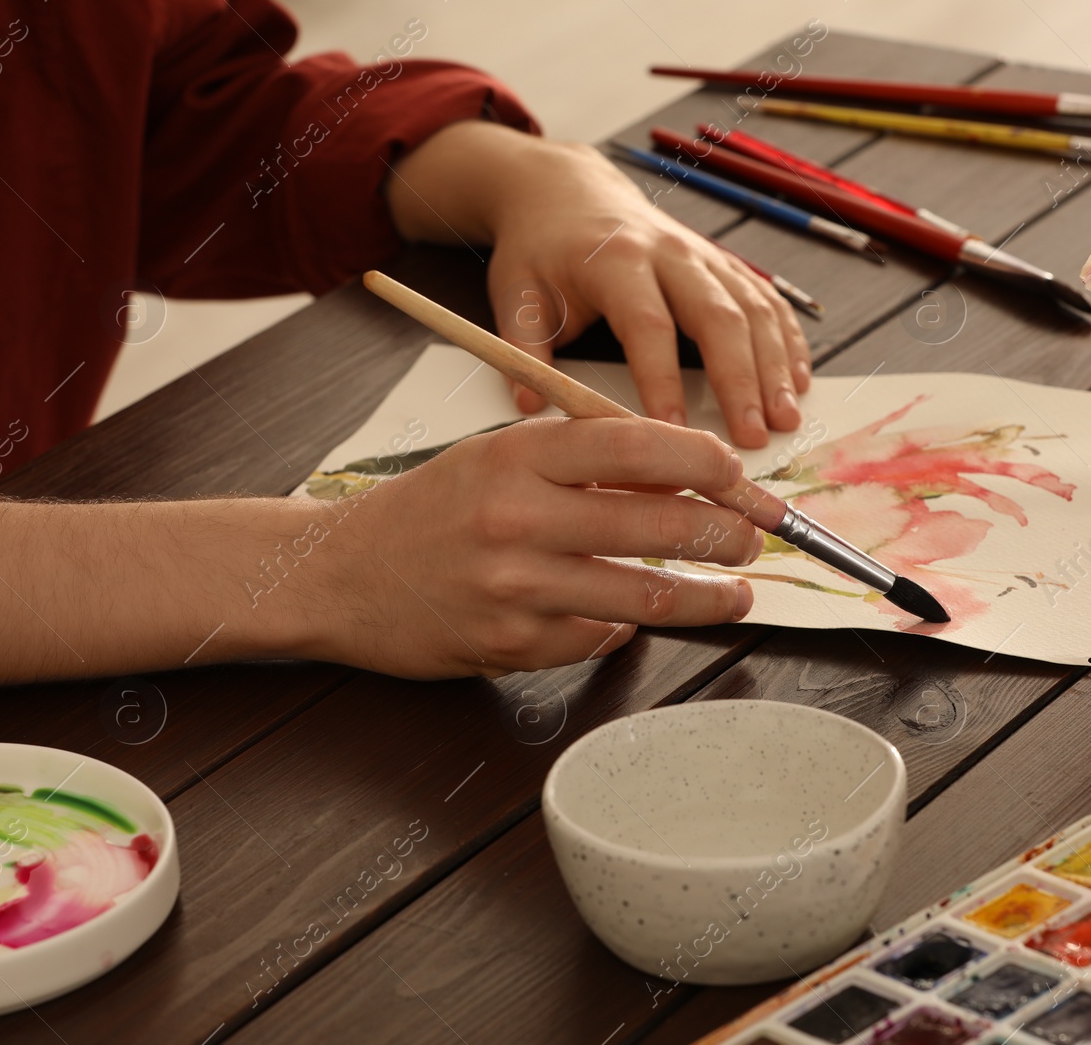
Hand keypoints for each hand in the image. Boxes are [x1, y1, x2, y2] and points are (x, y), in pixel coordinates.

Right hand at [326, 417, 758, 678]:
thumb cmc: (430, 510)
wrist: (337, 574)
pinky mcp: (511, 644)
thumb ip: (582, 463)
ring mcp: (516, 587)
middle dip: (726, 533)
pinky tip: (632, 618)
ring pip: (646, 596)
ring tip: (736, 592)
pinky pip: (599, 639)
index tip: (741, 479)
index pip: (642, 446)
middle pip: (660, 523)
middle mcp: (520, 517)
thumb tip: (683, 478)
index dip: (709, 463)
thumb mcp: (498, 458)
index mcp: (521, 454)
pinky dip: (626, 629)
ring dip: (707, 597)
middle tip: (753, 539)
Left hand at [386, 122, 811, 447]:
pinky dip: (787, 339)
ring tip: (787, 417)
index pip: (648, 325)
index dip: (663, 380)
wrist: (567, 190)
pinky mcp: (721, 262)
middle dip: (742, 379)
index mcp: (615, 260)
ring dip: (775, 364)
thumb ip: (525, 351)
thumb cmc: (540, 250)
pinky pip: (765, 298)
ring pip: (753, 307)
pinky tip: (797, 380)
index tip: (673, 433)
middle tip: (755, 436)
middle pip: (718, 316)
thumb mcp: (516, 294)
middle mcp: (668, 252)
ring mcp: (702, 255)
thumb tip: (531, 409)